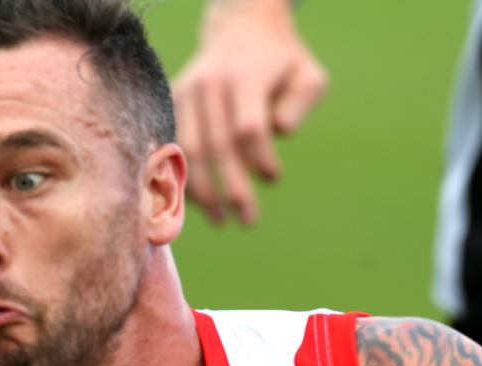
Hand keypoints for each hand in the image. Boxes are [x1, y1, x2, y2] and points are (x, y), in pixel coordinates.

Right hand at [173, 0, 327, 224]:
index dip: (260, 160)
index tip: (274, 179)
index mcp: (244, 76)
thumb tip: (280, 131)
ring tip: (221, 221)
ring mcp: (187, 92)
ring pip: (189, 150)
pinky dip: (184, 178)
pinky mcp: (173, 102)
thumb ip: (300, 102)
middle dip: (231, 188)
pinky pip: (175, 147)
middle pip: (217, 145)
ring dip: (203, 192)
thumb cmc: (281, 61)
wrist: (239, 28)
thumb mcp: (308, 74)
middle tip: (247, 220)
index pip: (248, 128)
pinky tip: (198, 204)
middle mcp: (209, 83)